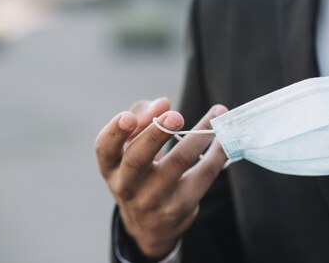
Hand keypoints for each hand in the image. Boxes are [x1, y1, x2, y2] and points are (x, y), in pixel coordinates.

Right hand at [95, 98, 227, 258]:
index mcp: (111, 166)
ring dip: (201, 133)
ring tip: (217, 113)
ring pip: (179, 161)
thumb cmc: (140, 173)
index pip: (104, 148)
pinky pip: (203, 174)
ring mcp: (153, 199)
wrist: (150, 225)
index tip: (127, 117)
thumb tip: (163, 103)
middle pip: (137, 159)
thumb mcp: (131, 148)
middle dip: (157, 134)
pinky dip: (217, 152)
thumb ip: (142, 118)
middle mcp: (126, 185)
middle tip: (176, 116)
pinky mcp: (180, 206)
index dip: (115, 132)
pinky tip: (224, 138)